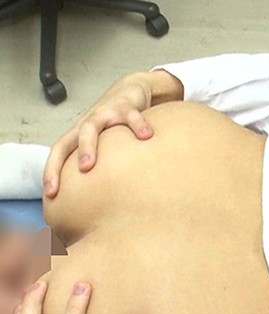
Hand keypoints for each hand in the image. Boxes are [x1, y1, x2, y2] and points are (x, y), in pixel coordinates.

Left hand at [43, 74, 154, 197]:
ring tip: (90, 164)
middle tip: (71, 179)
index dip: (52, 171)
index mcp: (80, 134)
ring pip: (91, 127)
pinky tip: (146, 137)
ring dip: (88, 145)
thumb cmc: (116, 123)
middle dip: (62, 162)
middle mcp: (89, 123)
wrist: (131, 91)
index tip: (50, 193)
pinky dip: (138, 126)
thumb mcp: (106, 142)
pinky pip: (131, 117)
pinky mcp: (125, 106)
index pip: (60, 152)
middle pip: (71, 140)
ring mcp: (105, 113)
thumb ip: (101, 163)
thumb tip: (101, 196)